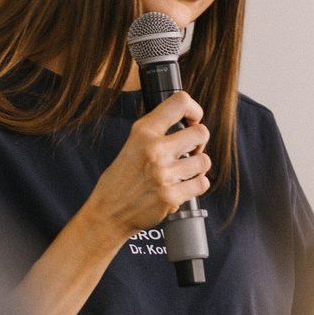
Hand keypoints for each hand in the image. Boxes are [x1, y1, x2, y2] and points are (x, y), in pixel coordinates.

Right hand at [85, 91, 211, 235]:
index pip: (179, 102)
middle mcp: (154, 149)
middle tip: (191, 150)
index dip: (194, 110)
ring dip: (198, 167)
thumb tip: (188, 124)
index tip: (193, 120)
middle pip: (201, 133)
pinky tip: (184, 186)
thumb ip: (156, 132)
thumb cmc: (120, 179)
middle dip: (200, 142)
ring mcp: (163, 174)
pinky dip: (197, 185)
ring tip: (185, 171)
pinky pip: (202, 183)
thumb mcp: (132, 144)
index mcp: (143, 132)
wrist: (108, 212)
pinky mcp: (170, 196)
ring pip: (204, 161)